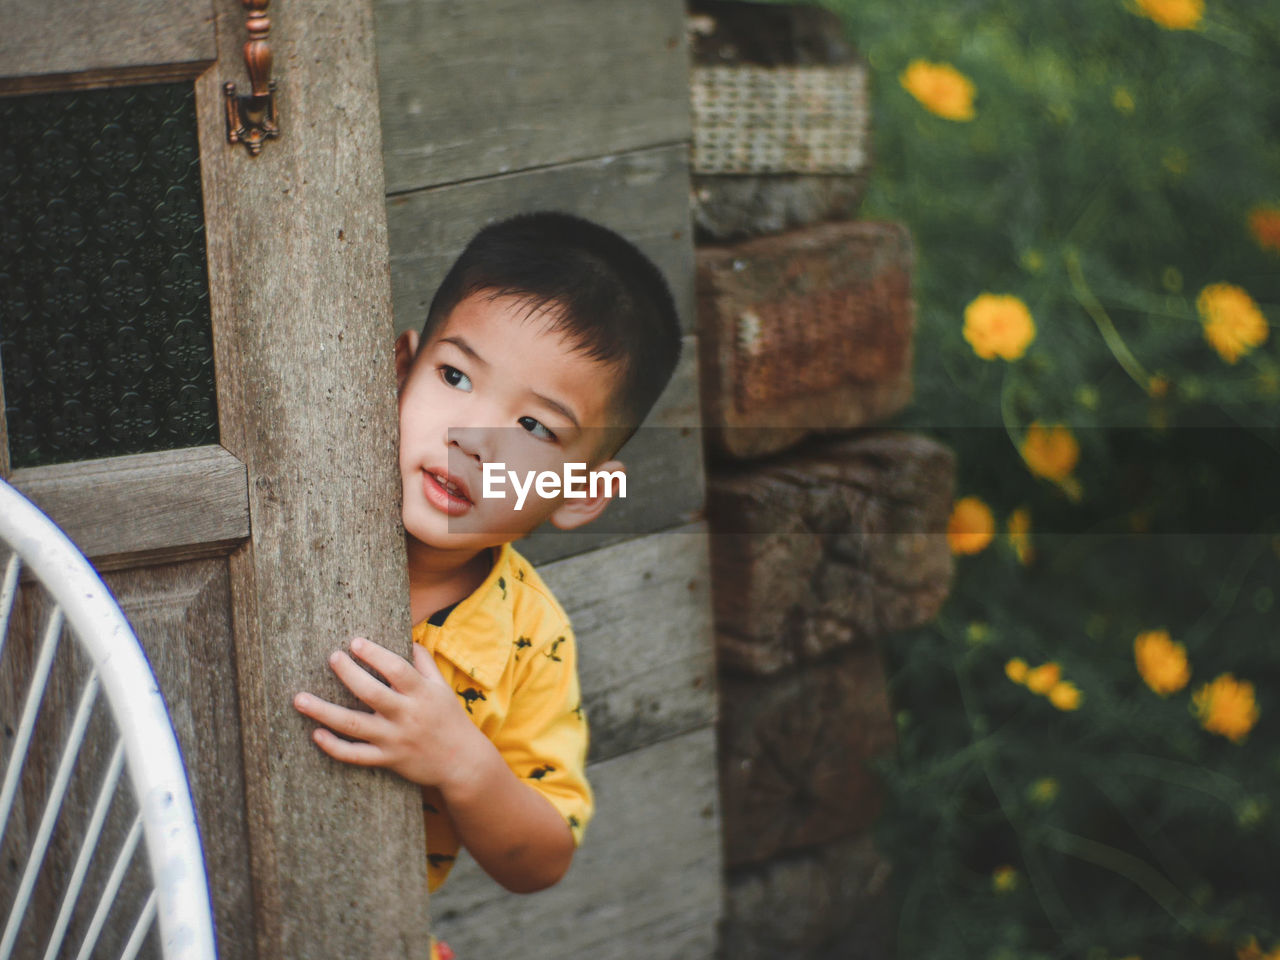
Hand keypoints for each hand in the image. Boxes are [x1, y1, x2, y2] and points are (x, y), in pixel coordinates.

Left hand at [293, 637, 486, 789]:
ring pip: (355, 726)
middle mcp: (406, 716)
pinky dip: (334, 747)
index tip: (355, 642)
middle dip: (349, 674)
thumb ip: (424, 662)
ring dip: (324, 712)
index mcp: (421, 694)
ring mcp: (394, 740)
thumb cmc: (449, 719)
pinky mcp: (387, 760)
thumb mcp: (442, 687)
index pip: (397, 670)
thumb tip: (406, 638)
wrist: (461, 762)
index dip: (375, 655)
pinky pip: (356, 756)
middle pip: (372, 694)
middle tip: (332, 657)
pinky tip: (316, 734)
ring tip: (299, 699)